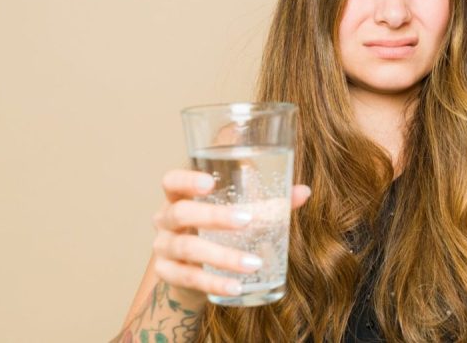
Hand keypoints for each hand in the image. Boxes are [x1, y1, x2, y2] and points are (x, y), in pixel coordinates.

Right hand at [151, 169, 311, 299]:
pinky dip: (215, 283)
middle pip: (181, 212)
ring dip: (223, 256)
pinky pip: (189, 279)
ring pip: (187, 248)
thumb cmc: (218, 230)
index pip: (172, 181)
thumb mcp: (238, 212)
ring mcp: (163, 248)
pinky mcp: (168, 275)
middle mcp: (165, 219)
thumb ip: (268, 202)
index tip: (211, 182)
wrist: (193, 272)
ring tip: (254, 263)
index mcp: (180, 196)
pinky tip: (237, 287)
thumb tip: (303, 191)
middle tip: (247, 221)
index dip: (188, 180)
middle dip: (214, 216)